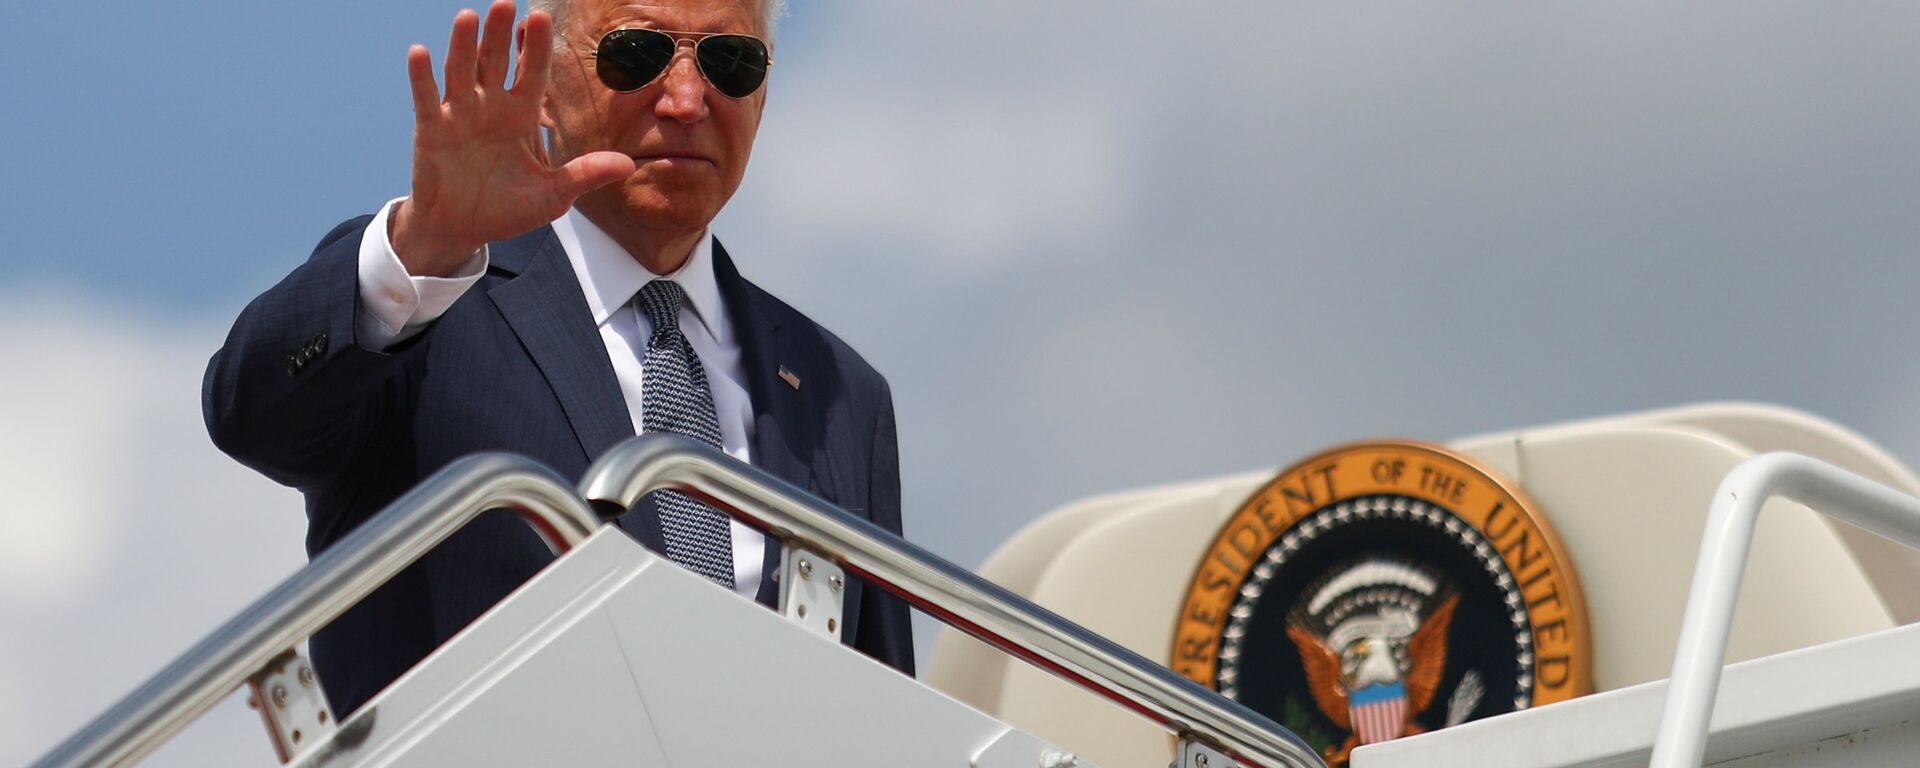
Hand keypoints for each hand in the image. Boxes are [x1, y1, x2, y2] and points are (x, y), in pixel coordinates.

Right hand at [390, 1, 633, 275]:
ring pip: (461, 72)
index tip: (541, 17)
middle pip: (495, 63)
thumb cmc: (507, 209)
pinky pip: (427, 98)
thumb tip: (628, 165)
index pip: (531, 74)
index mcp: (521, 116)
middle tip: (506, 3)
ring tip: (467, 16)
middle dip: (500, 35)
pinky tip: (420, 52)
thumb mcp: (552, 195)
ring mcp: (459, 115)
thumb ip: (584, 174)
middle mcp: (490, 108)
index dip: (535, 48)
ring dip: (462, 45)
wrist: (462, 228)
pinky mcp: (431, 129)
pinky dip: (422, 76)